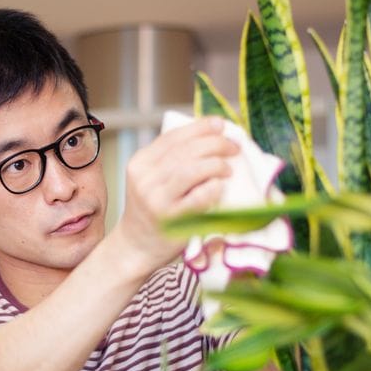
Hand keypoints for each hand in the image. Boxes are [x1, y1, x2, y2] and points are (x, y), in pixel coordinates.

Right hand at [110, 116, 237, 275]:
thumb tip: (210, 135)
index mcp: (140, 162)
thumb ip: (171, 160)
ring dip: (216, 164)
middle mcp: (144, 178)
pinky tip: (219, 187)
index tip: (221, 124)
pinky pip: (197, 197)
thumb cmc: (152, 210)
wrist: (136, 246)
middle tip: (233, 148)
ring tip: (228, 169)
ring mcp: (155, 198)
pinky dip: (213, 188)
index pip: (173, 136)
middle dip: (216, 144)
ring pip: (192, 169)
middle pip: (186, 150)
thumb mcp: (151, 179)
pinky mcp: (169, 218)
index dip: (200, 127)